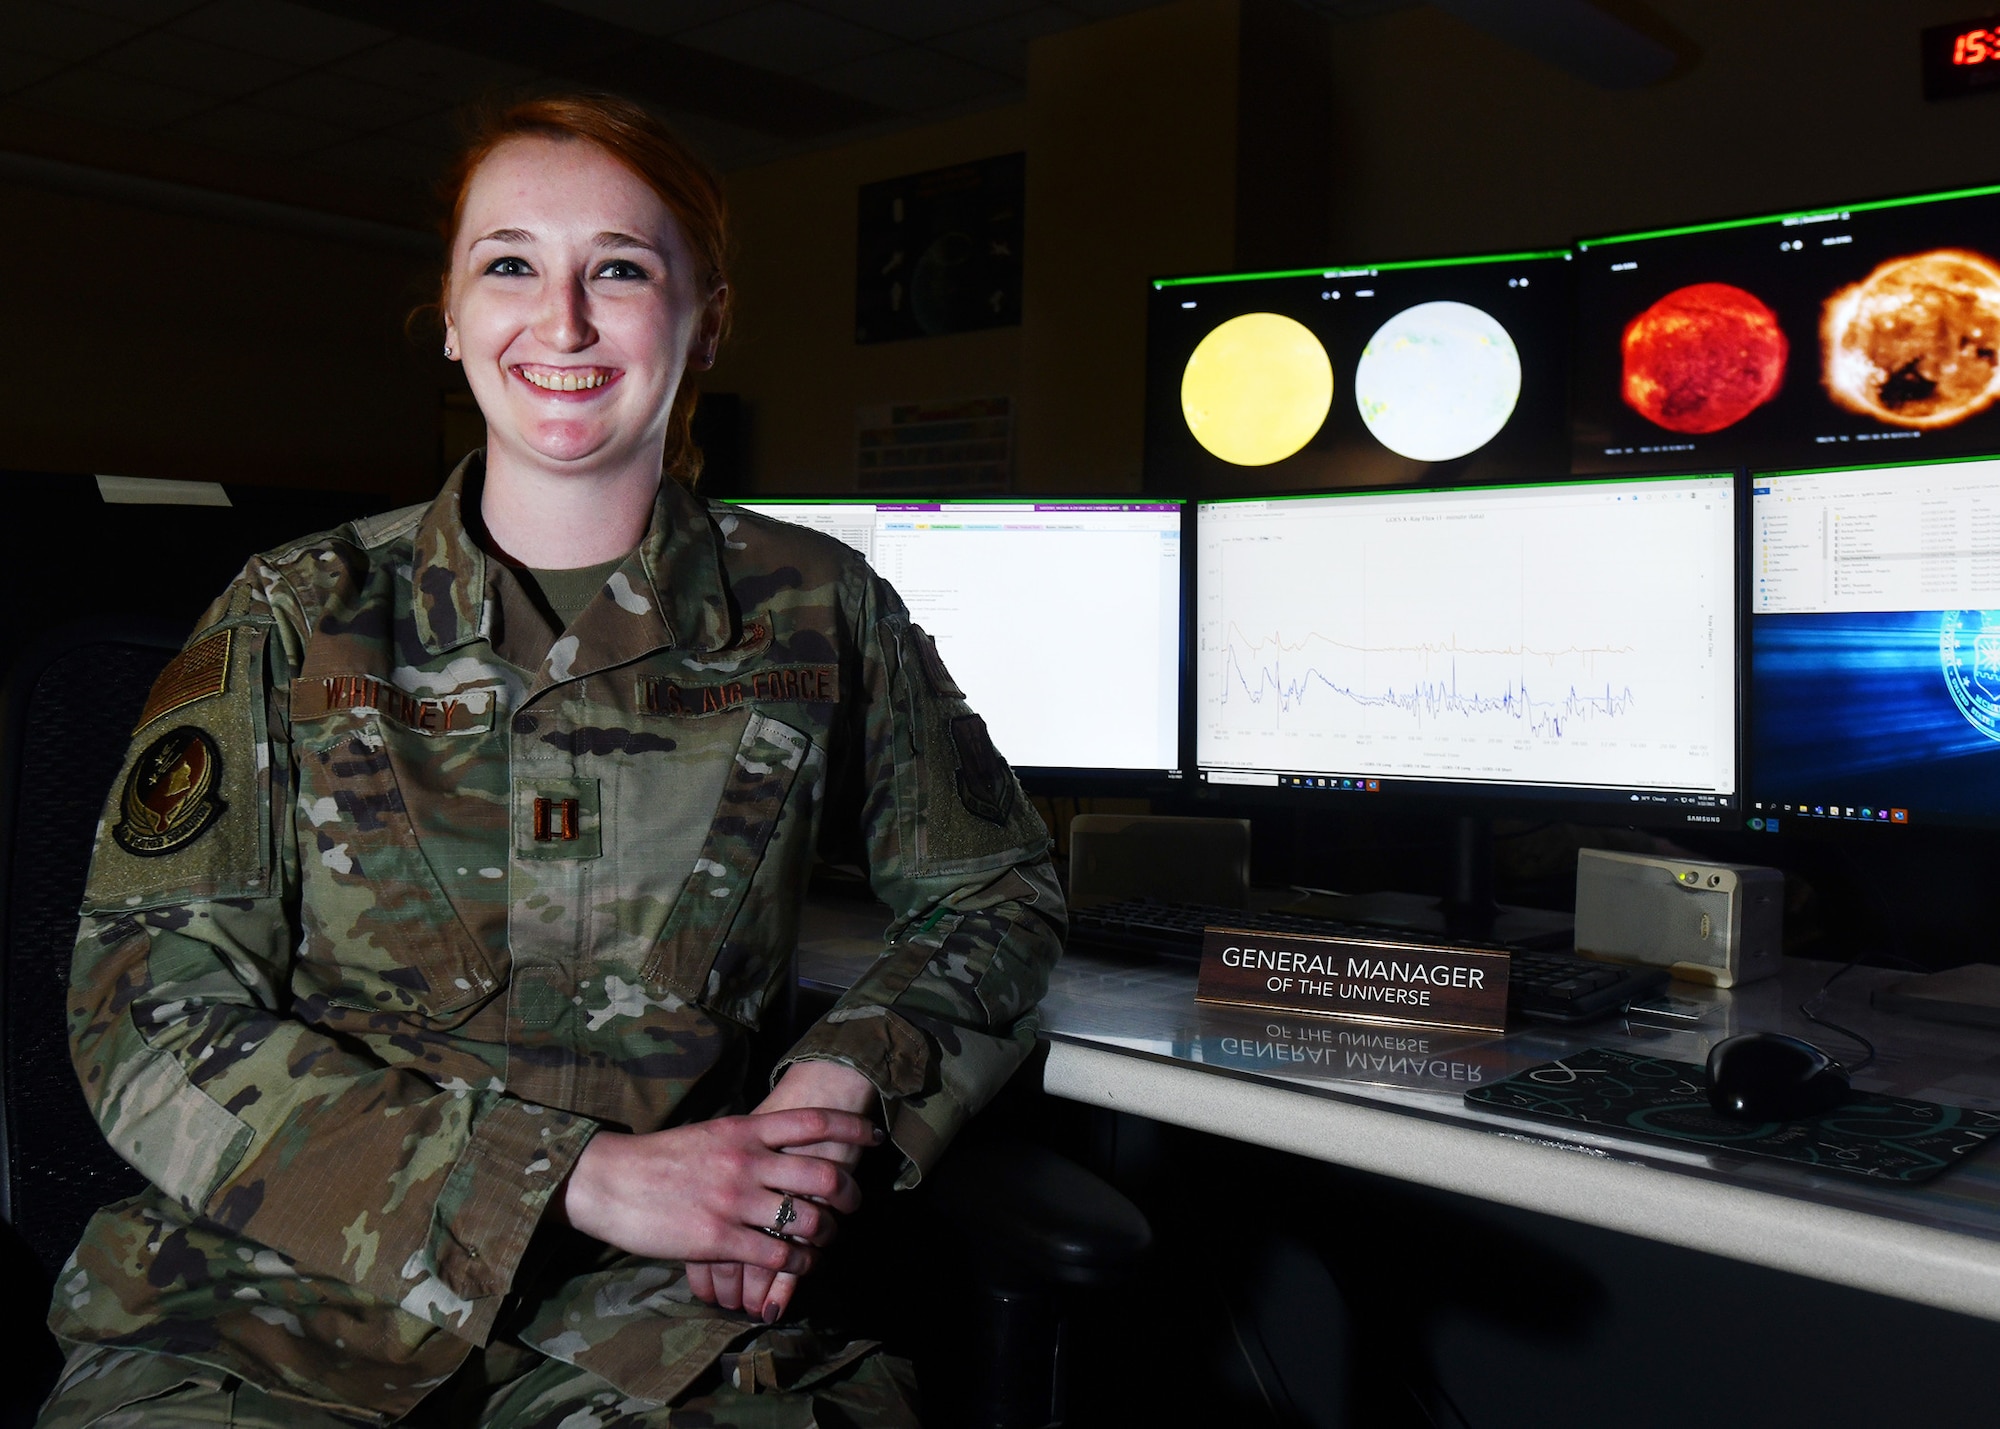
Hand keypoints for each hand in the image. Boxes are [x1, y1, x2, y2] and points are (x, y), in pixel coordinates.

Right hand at [558, 1107, 875, 1280]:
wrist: (609, 1180)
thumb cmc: (659, 1157)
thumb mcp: (710, 1134)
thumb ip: (749, 1138)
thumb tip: (782, 1141)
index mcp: (744, 1131)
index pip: (813, 1123)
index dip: (851, 1130)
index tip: (872, 1138)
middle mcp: (746, 1162)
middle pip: (823, 1174)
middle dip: (849, 1193)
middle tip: (854, 1203)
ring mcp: (734, 1201)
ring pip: (807, 1220)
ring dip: (827, 1234)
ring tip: (826, 1239)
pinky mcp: (718, 1239)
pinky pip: (778, 1257)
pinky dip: (799, 1265)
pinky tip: (799, 1266)